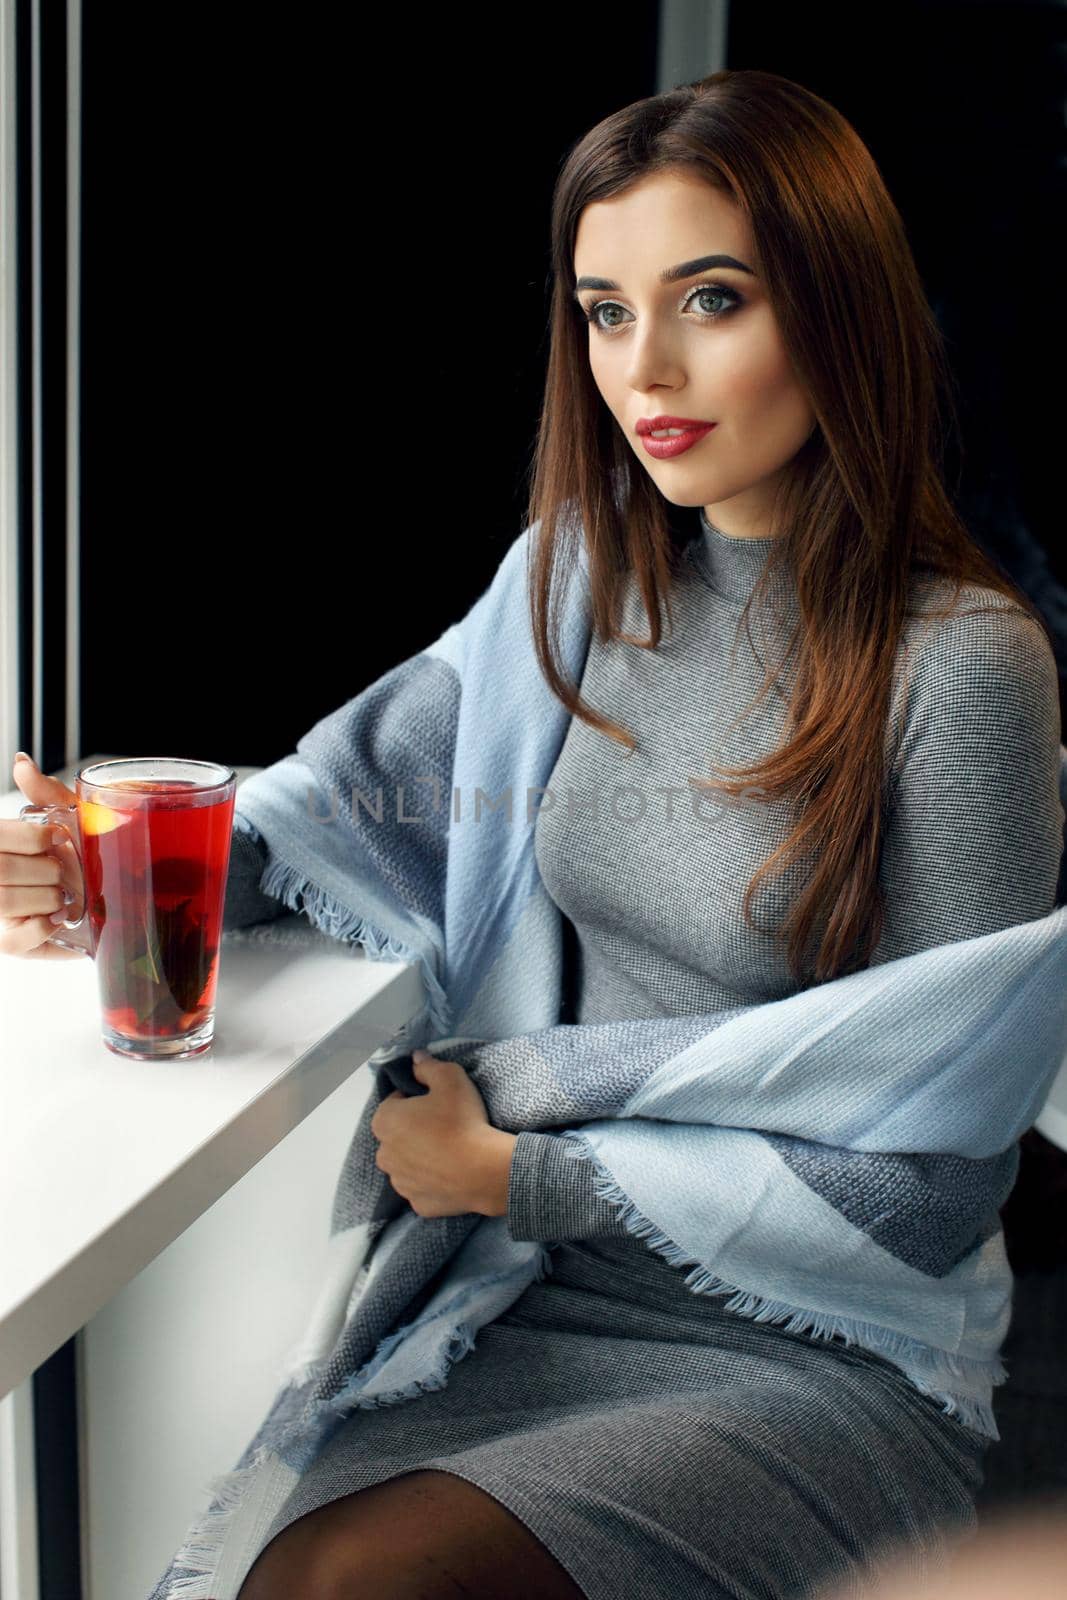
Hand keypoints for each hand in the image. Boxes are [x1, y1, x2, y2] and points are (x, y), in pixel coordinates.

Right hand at [0, 753, 85, 959]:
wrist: (122, 883)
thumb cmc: (89, 847)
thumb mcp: (72, 817)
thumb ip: (45, 793)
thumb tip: (21, 762)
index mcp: (5, 844)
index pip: (0, 837)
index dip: (31, 839)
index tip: (59, 839)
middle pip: (0, 869)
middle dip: (43, 870)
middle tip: (66, 872)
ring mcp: (5, 912)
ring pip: (3, 902)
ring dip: (42, 898)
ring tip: (65, 896)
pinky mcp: (16, 942)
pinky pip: (11, 943)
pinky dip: (38, 930)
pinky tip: (58, 919)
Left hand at [369, 1050, 515, 1218]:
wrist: (484, 1170)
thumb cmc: (462, 1120)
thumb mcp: (450, 1077)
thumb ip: (428, 1065)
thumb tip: (416, 1057)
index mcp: (384, 1121)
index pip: (395, 1102)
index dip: (416, 1099)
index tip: (437, 1102)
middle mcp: (384, 1154)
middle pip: (398, 1135)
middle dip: (415, 1130)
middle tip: (445, 1126)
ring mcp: (400, 1183)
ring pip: (407, 1164)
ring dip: (421, 1157)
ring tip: (450, 1152)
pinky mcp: (418, 1204)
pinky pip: (422, 1187)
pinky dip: (433, 1181)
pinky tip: (452, 1173)